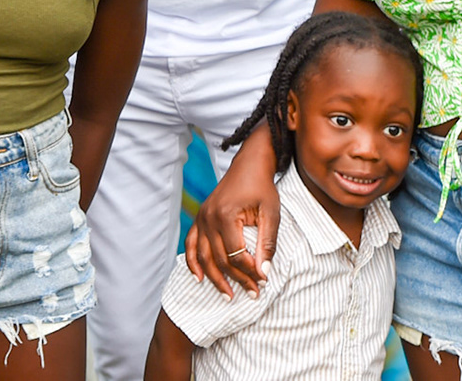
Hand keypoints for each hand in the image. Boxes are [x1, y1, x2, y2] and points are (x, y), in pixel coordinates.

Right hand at [185, 160, 278, 298]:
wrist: (248, 166)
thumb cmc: (262, 188)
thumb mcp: (271, 214)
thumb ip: (267, 243)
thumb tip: (265, 272)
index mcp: (226, 215)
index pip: (236, 254)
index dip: (250, 272)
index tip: (264, 282)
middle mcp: (208, 217)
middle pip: (220, 259)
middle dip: (237, 280)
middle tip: (253, 294)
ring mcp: (201, 218)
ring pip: (202, 256)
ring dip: (214, 278)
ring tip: (228, 296)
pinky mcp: (199, 218)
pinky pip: (190, 244)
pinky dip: (192, 263)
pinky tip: (199, 279)